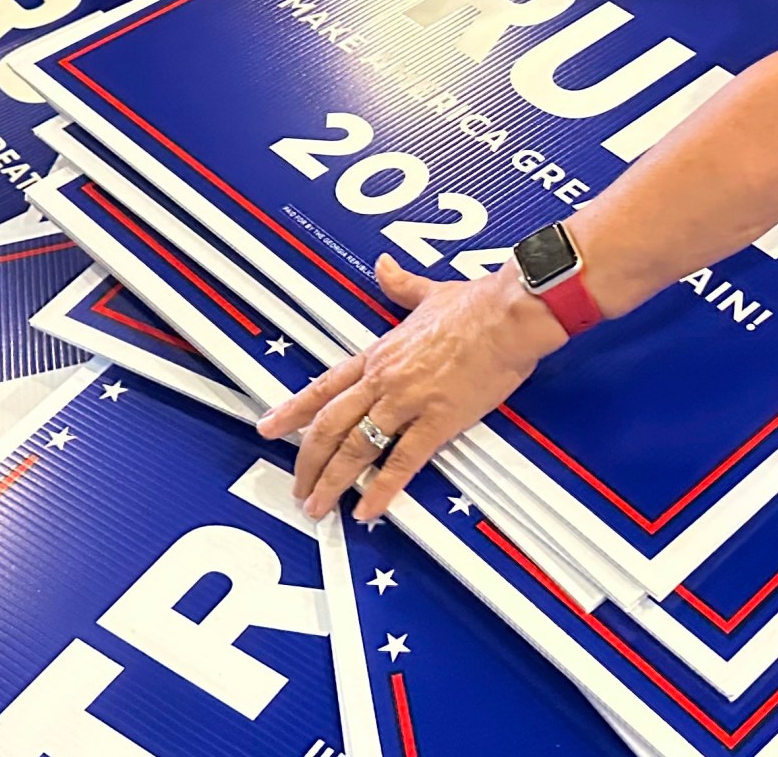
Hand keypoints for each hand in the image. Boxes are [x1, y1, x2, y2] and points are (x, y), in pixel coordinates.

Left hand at [258, 255, 567, 520]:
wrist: (507, 314)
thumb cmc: (477, 304)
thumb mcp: (429, 292)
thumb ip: (401, 286)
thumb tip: (385, 268)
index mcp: (380, 353)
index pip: (324, 387)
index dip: (293, 410)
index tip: (270, 426)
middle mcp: (384, 379)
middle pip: (330, 425)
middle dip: (308, 460)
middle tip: (297, 486)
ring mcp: (407, 401)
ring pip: (356, 447)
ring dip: (333, 481)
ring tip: (319, 505)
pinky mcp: (437, 420)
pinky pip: (402, 462)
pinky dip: (382, 488)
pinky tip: (368, 508)